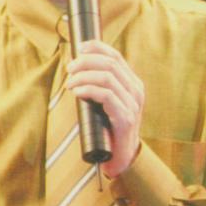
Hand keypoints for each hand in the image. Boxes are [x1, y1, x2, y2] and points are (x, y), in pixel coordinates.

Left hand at [65, 39, 144, 178]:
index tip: (79, 48)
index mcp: (132, 83)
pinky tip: (77, 92)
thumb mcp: (105, 102)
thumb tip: (75, 67)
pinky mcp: (125, 118)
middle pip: (110, 63)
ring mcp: (132, 104)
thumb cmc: (108, 128)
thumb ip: (98, 85)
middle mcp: (135, 91)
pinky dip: (88, 89)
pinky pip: (106, 95)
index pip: (116, 56)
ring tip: (70, 82)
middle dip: (86, 61)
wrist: (120, 157)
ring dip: (84, 76)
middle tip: (69, 68)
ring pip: (107, 77)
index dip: (96, 48)